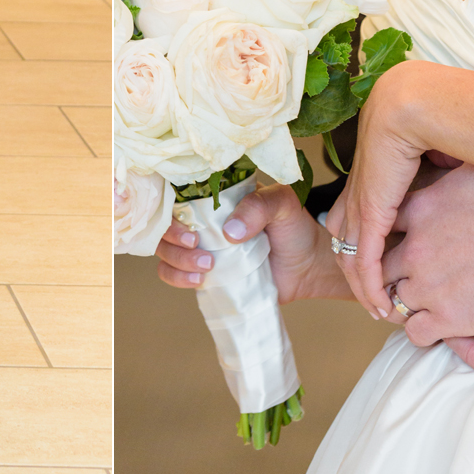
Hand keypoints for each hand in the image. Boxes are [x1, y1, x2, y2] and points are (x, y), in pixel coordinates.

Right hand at [154, 184, 348, 304]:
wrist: (308, 266)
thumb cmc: (294, 227)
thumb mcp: (283, 204)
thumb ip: (259, 207)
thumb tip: (229, 232)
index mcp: (215, 195)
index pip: (177, 193)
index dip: (169, 205)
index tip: (187, 222)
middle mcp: (202, 220)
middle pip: (165, 223)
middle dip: (172, 237)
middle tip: (196, 244)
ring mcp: (201, 247)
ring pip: (165, 250)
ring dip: (177, 259)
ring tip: (207, 267)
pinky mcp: (204, 273)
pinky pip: (174, 274)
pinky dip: (178, 278)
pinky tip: (199, 281)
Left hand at [330, 60, 455, 314]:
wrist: (420, 106)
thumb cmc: (439, 124)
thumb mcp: (441, 157)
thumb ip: (442, 173)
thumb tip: (456, 175)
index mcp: (372, 180)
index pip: (357, 221)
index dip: (367, 248)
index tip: (386, 271)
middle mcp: (360, 196)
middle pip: (348, 246)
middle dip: (361, 277)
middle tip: (380, 302)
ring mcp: (362, 205)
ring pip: (353, 260)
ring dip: (366, 290)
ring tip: (382, 312)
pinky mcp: (370, 213)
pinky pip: (365, 260)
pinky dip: (369, 286)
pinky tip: (378, 306)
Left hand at [373, 162, 473, 374]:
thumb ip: (451, 166)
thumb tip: (450, 138)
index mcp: (420, 209)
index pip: (377, 222)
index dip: (378, 233)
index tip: (385, 240)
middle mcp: (415, 247)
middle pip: (378, 264)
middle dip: (383, 272)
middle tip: (393, 277)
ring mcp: (428, 285)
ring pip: (392, 300)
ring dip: (400, 303)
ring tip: (411, 303)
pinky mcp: (449, 318)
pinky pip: (415, 333)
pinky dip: (420, 331)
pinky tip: (430, 326)